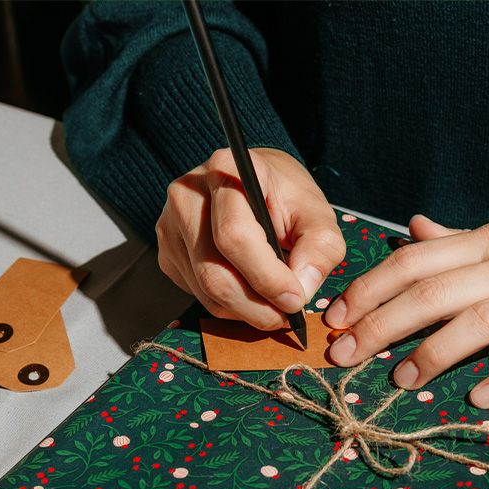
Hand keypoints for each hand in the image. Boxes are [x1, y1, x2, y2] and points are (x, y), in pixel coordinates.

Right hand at [156, 148, 344, 329]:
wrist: (254, 184)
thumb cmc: (284, 196)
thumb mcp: (317, 214)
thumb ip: (320, 249)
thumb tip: (301, 289)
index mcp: (226, 171)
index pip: (235, 235)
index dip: (266, 276)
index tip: (295, 299)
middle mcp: (188, 195)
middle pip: (214, 271)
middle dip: (255, 306)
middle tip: (287, 316)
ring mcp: (170, 225)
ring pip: (205, 290)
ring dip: (244, 310)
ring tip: (274, 306)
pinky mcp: (168, 252)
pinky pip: (197, 293)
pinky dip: (228, 306)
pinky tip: (250, 293)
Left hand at [324, 204, 488, 406]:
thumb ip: (465, 239)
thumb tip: (414, 230)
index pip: (415, 260)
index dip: (369, 289)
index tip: (335, 318)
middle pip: (432, 292)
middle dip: (379, 325)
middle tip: (343, 357)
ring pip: (478, 321)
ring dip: (432, 353)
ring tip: (400, 381)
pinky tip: (480, 398)